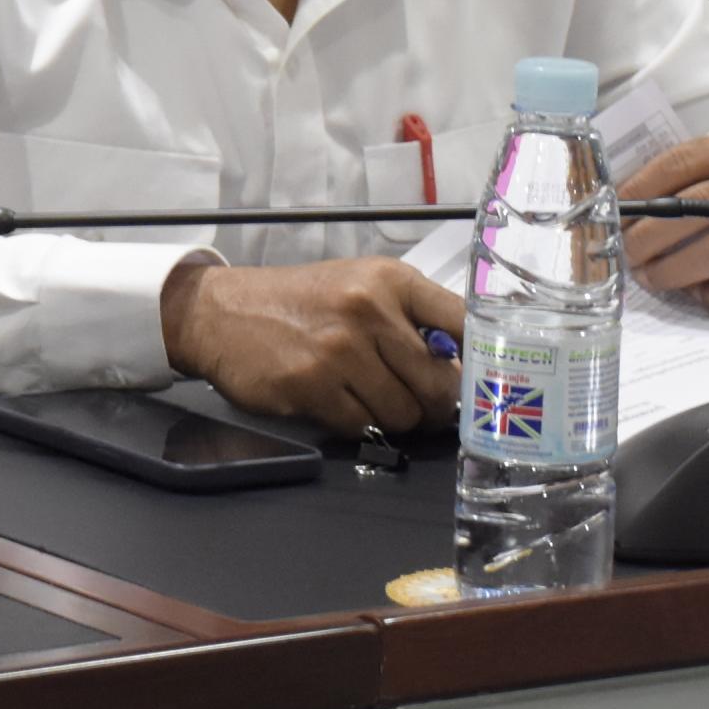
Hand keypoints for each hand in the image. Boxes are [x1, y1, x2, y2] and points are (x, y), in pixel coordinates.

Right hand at [157, 256, 464, 432]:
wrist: (221, 312)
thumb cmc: (302, 302)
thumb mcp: (360, 286)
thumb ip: (412, 317)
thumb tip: (465, 367)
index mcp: (389, 281)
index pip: (464, 324)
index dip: (483, 362)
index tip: (487, 381)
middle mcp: (367, 310)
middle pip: (438, 385)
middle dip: (435, 405)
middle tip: (422, 404)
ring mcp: (338, 351)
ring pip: (403, 414)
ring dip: (395, 418)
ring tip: (372, 399)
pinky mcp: (309, 387)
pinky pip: (362, 427)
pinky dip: (357, 425)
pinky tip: (339, 403)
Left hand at [619, 126, 708, 312]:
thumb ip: (690, 176)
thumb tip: (624, 206)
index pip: (682, 163)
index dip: (639, 192)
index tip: (612, 215)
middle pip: (698, 207)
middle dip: (649, 236)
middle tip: (626, 255)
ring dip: (676, 269)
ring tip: (653, 278)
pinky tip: (701, 293)